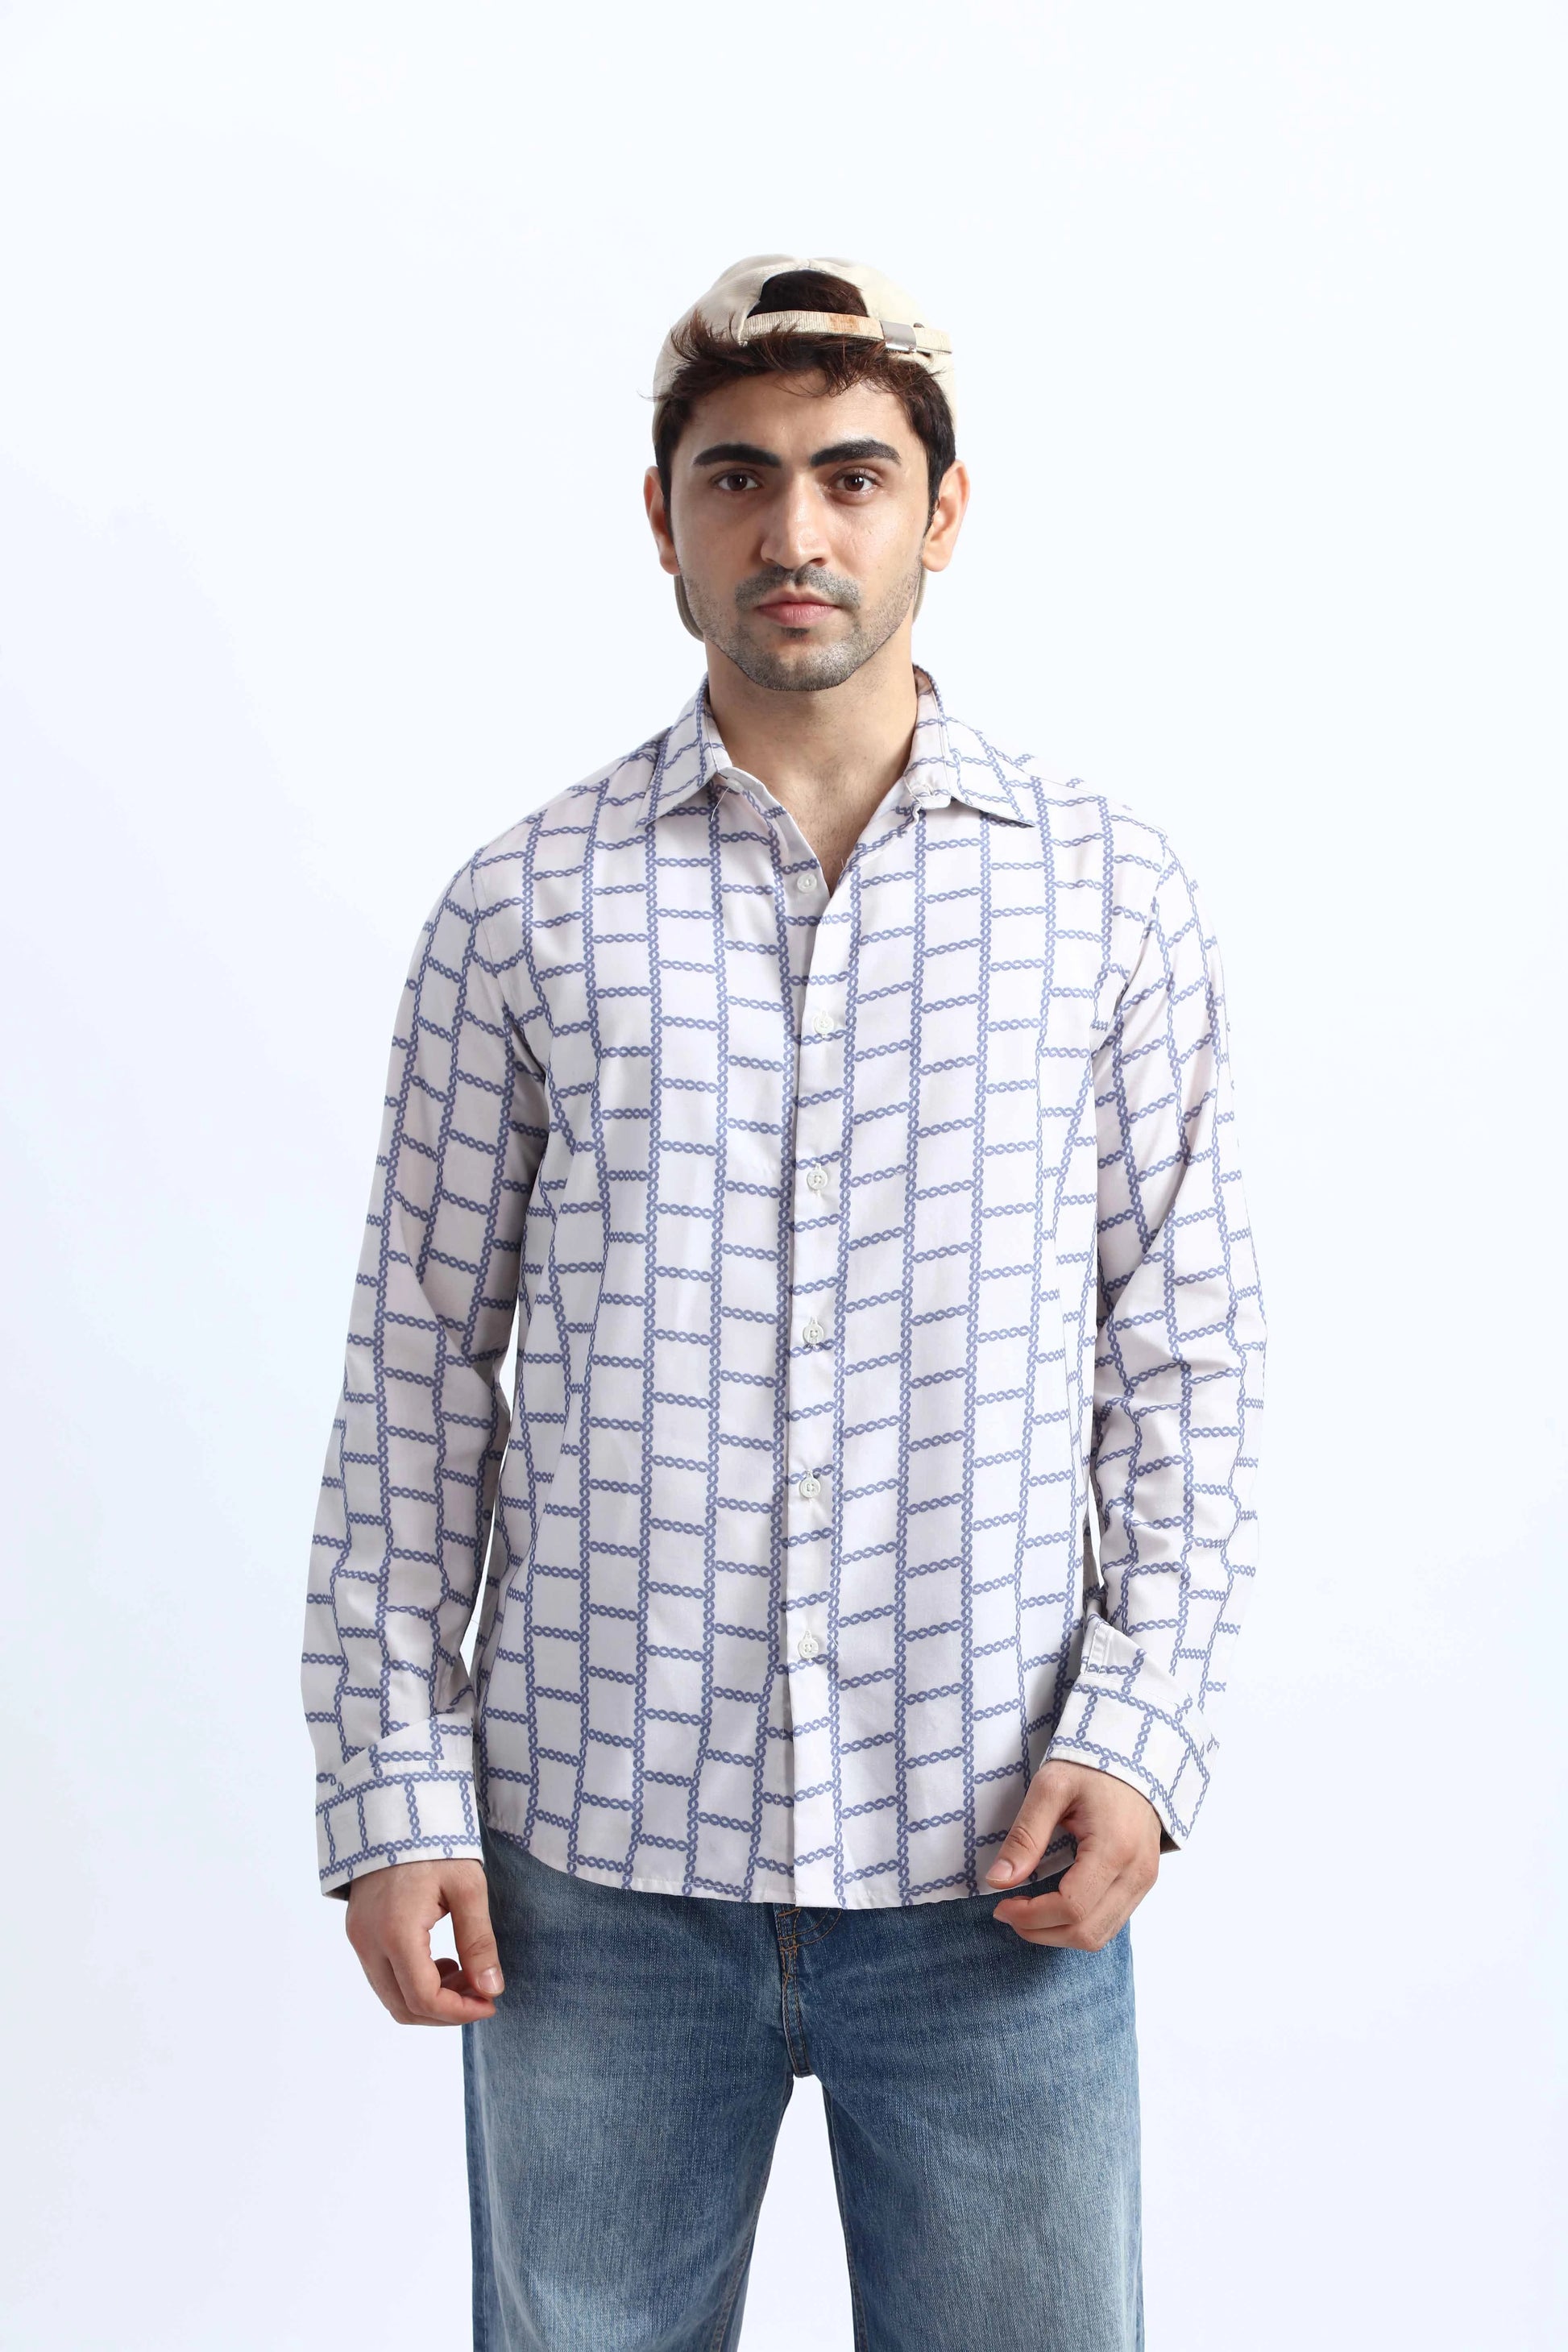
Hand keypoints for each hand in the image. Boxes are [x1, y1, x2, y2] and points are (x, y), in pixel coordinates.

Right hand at [344, 1857, 503, 2024]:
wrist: (396, 1809)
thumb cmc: (436, 1842)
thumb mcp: (467, 1887)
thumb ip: (478, 1941)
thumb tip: (491, 1989)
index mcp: (396, 1931)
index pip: (424, 1998)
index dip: (460, 2012)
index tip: (490, 2003)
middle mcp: (369, 1942)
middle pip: (404, 2007)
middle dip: (446, 2011)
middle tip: (481, 1993)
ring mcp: (359, 1939)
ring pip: (391, 1996)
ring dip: (430, 1999)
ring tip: (465, 1974)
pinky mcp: (358, 1933)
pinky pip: (382, 1977)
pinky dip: (412, 1983)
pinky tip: (442, 1962)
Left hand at [985, 1761, 1160, 1948]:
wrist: (1134, 1757)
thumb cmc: (1091, 1767)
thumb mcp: (1050, 1788)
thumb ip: (1025, 1836)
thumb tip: (998, 1881)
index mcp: (1115, 1848)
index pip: (1071, 1907)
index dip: (1031, 1916)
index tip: (1001, 1905)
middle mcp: (1137, 1872)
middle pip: (1086, 1932)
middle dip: (1041, 1931)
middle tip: (1009, 1912)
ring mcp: (1145, 1881)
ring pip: (1100, 1935)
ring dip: (1059, 1934)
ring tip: (1028, 1914)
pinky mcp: (1143, 1883)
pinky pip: (1110, 1922)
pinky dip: (1078, 1925)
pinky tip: (1054, 1907)